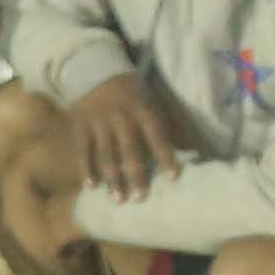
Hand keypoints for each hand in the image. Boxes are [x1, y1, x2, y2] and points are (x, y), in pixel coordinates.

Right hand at [71, 72, 185, 197]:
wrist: (95, 74)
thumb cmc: (131, 95)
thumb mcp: (151, 103)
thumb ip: (167, 126)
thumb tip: (194, 150)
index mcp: (142, 110)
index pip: (156, 135)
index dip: (165, 155)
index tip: (173, 178)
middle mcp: (120, 117)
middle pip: (129, 150)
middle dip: (135, 175)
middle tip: (141, 198)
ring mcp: (98, 123)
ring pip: (106, 154)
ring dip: (113, 178)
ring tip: (119, 200)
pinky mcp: (80, 127)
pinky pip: (83, 151)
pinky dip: (86, 169)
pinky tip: (91, 187)